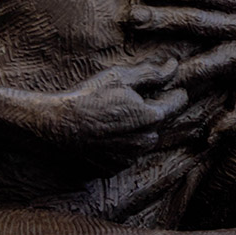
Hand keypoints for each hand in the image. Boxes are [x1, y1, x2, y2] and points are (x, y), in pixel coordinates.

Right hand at [20, 60, 185, 150]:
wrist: (56, 125)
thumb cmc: (88, 98)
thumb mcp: (120, 77)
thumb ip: (152, 74)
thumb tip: (173, 66)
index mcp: (151, 118)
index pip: (178, 103)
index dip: (173, 92)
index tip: (166, 86)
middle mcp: (145, 142)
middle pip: (160, 122)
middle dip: (151, 111)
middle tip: (128, 100)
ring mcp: (129, 158)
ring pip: (143, 140)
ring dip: (136, 130)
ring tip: (112, 117)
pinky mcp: (114, 168)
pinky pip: (125, 154)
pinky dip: (120, 145)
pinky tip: (103, 134)